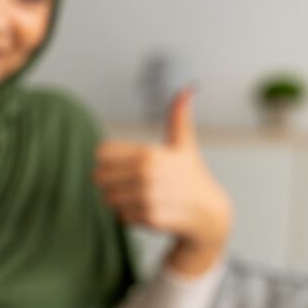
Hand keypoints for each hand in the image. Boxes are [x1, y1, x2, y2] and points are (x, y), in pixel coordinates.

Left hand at [93, 87, 232, 275]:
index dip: (109, 160)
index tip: (125, 165)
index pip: (100, 153)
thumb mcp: (184, 144)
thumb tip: (187, 89)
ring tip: (142, 196)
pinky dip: (130, 216)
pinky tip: (149, 210)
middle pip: (98, 177)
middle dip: (111, 181)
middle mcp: (146, 174)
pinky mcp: (148, 218)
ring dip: (120, 200)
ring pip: (107, 199)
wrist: (209, 213)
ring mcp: (147, 197)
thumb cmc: (192, 175)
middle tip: (131, 183)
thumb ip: (179, 117)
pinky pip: (120, 216)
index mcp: (148, 153)